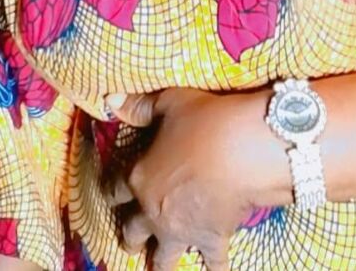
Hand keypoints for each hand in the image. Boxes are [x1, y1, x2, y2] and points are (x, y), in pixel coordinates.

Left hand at [103, 88, 258, 270]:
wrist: (244, 150)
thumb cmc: (206, 122)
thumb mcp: (171, 104)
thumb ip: (141, 106)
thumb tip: (111, 101)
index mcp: (140, 177)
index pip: (117, 188)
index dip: (114, 190)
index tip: (113, 194)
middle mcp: (154, 210)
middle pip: (133, 230)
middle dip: (131, 236)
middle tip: (131, 240)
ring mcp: (182, 230)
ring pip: (163, 257)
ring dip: (160, 262)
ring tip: (159, 266)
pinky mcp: (212, 240)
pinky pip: (212, 265)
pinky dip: (213, 270)